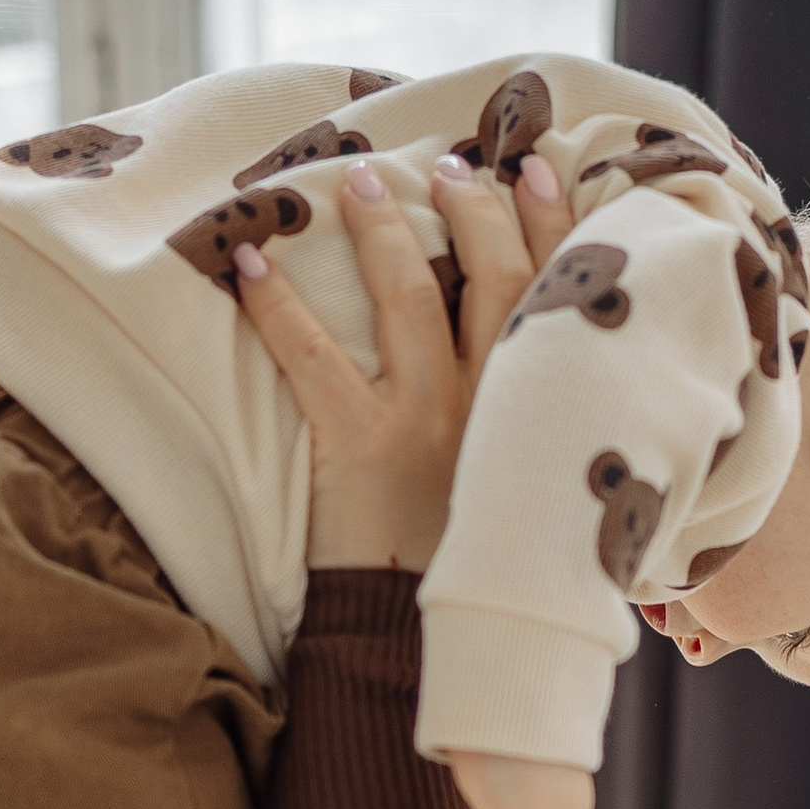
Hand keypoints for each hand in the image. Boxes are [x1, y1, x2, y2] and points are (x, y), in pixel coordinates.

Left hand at [235, 153, 570, 571]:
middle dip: (478, 206)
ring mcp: (428, 421)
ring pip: (411, 297)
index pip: (560, 297)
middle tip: (453, 163)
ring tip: (358, 183)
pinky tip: (249, 261)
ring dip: (384, 232)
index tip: (540, 168)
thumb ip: (550, 437)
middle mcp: (497, 405)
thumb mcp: (541, 496)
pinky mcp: (362, 445)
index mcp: (544, 412)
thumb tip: (558, 385)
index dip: (553, 225)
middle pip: (498, 277)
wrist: (438, 645)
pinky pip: (312, 357)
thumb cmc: (490, 573)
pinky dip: (275, 305)